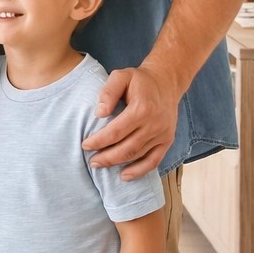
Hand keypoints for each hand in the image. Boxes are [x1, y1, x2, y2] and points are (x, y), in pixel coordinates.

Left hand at [83, 64, 179, 179]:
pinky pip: (154, 160)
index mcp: (142, 109)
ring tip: (100, 165)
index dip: (99, 141)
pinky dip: (139, 171)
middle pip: (127, 148)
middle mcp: (154, 124)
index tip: (85, 145)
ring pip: (138, 155)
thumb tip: (100, 113)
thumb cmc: (139, 80)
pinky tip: (125, 176)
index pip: (116, 131)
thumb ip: (108, 92)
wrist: (166, 82)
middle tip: (91, 162)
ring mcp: (163, 134)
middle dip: (106, 157)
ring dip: (118, 164)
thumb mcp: (121, 76)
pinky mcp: (167, 140)